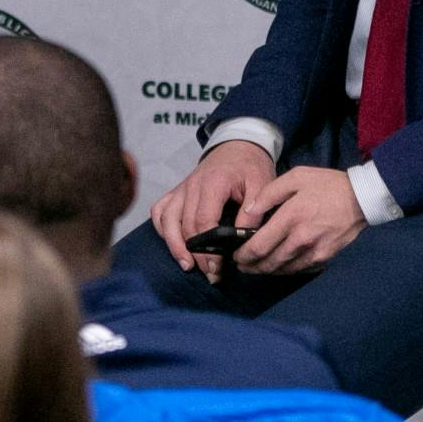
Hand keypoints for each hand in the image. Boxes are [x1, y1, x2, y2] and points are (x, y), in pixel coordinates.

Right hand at [149, 139, 274, 282]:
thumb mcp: (262, 185)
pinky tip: (173, 244)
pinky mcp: (177, 191)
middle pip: (184, 224)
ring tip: (187, 265)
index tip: (217, 267)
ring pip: (166, 218)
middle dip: (194, 254)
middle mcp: (191, 185)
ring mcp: (181, 188)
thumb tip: (243, 239)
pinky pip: (160, 210)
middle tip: (210, 275)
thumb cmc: (250, 166)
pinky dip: (162, 228)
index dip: (207, 247)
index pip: (203, 219)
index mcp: (213, 183)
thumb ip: (254, 211)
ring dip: (174, 244)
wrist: (237, 146)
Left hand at [232, 167, 365, 275]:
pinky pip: (300, 269)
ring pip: (284, 269)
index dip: (244, 255)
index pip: (260, 245)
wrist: (362, 198)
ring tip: (255, 269)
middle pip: (269, 262)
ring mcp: (314, 251)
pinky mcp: (325, 257)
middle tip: (241, 266)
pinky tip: (279, 267)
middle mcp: (300, 239)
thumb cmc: (327, 184)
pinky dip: (286, 270)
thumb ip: (269, 193)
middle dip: (252, 266)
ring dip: (267, 271)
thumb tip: (249, 210)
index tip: (235, 256)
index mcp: (290, 217)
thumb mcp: (295, 177)